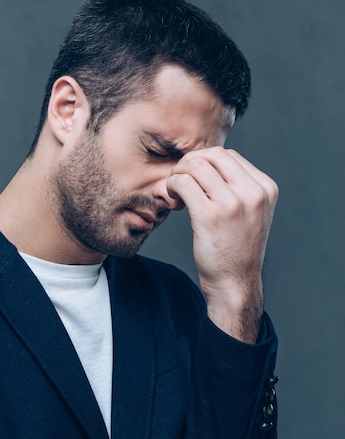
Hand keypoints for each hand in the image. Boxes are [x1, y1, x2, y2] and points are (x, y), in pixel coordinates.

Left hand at [167, 147, 277, 341]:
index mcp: (265, 189)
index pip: (229, 156)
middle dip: (190, 163)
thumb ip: (238, 188)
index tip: (196, 181)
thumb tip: (205, 162)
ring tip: (176, 192)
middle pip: (213, 155)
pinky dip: (172, 185)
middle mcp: (253, 193)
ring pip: (196, 165)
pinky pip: (183, 183)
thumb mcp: (251, 214)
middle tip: (180, 181)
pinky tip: (173, 199)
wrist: (235, 284)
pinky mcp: (210, 216)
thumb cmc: (236, 250)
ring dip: (179, 174)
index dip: (206, 163)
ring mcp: (233, 204)